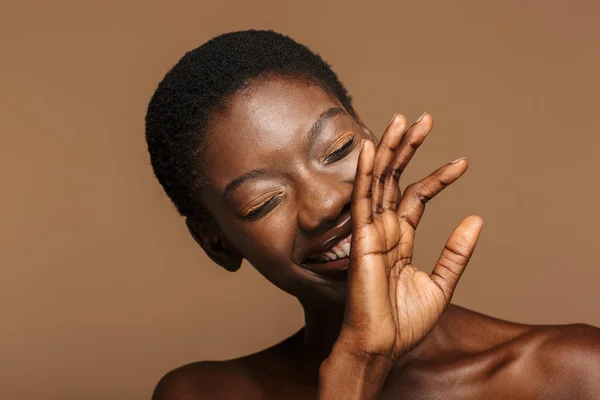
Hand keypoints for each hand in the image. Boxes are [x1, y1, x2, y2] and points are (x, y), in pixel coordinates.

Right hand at [335, 113, 483, 362]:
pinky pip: (362, 198)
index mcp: (400, 239)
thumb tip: (476, 219)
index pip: (416, 197)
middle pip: (395, 179)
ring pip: (378, 180)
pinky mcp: (360, 236)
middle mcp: (383, 229)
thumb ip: (456, 252)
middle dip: (408, 149)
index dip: (437, 178)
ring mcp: (370, 230)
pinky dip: (365, 172)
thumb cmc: (404, 322)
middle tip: (423, 119)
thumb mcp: (441, 284)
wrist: (382, 343)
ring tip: (402, 120)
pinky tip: (370, 147)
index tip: (462, 163)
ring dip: (388, 150)